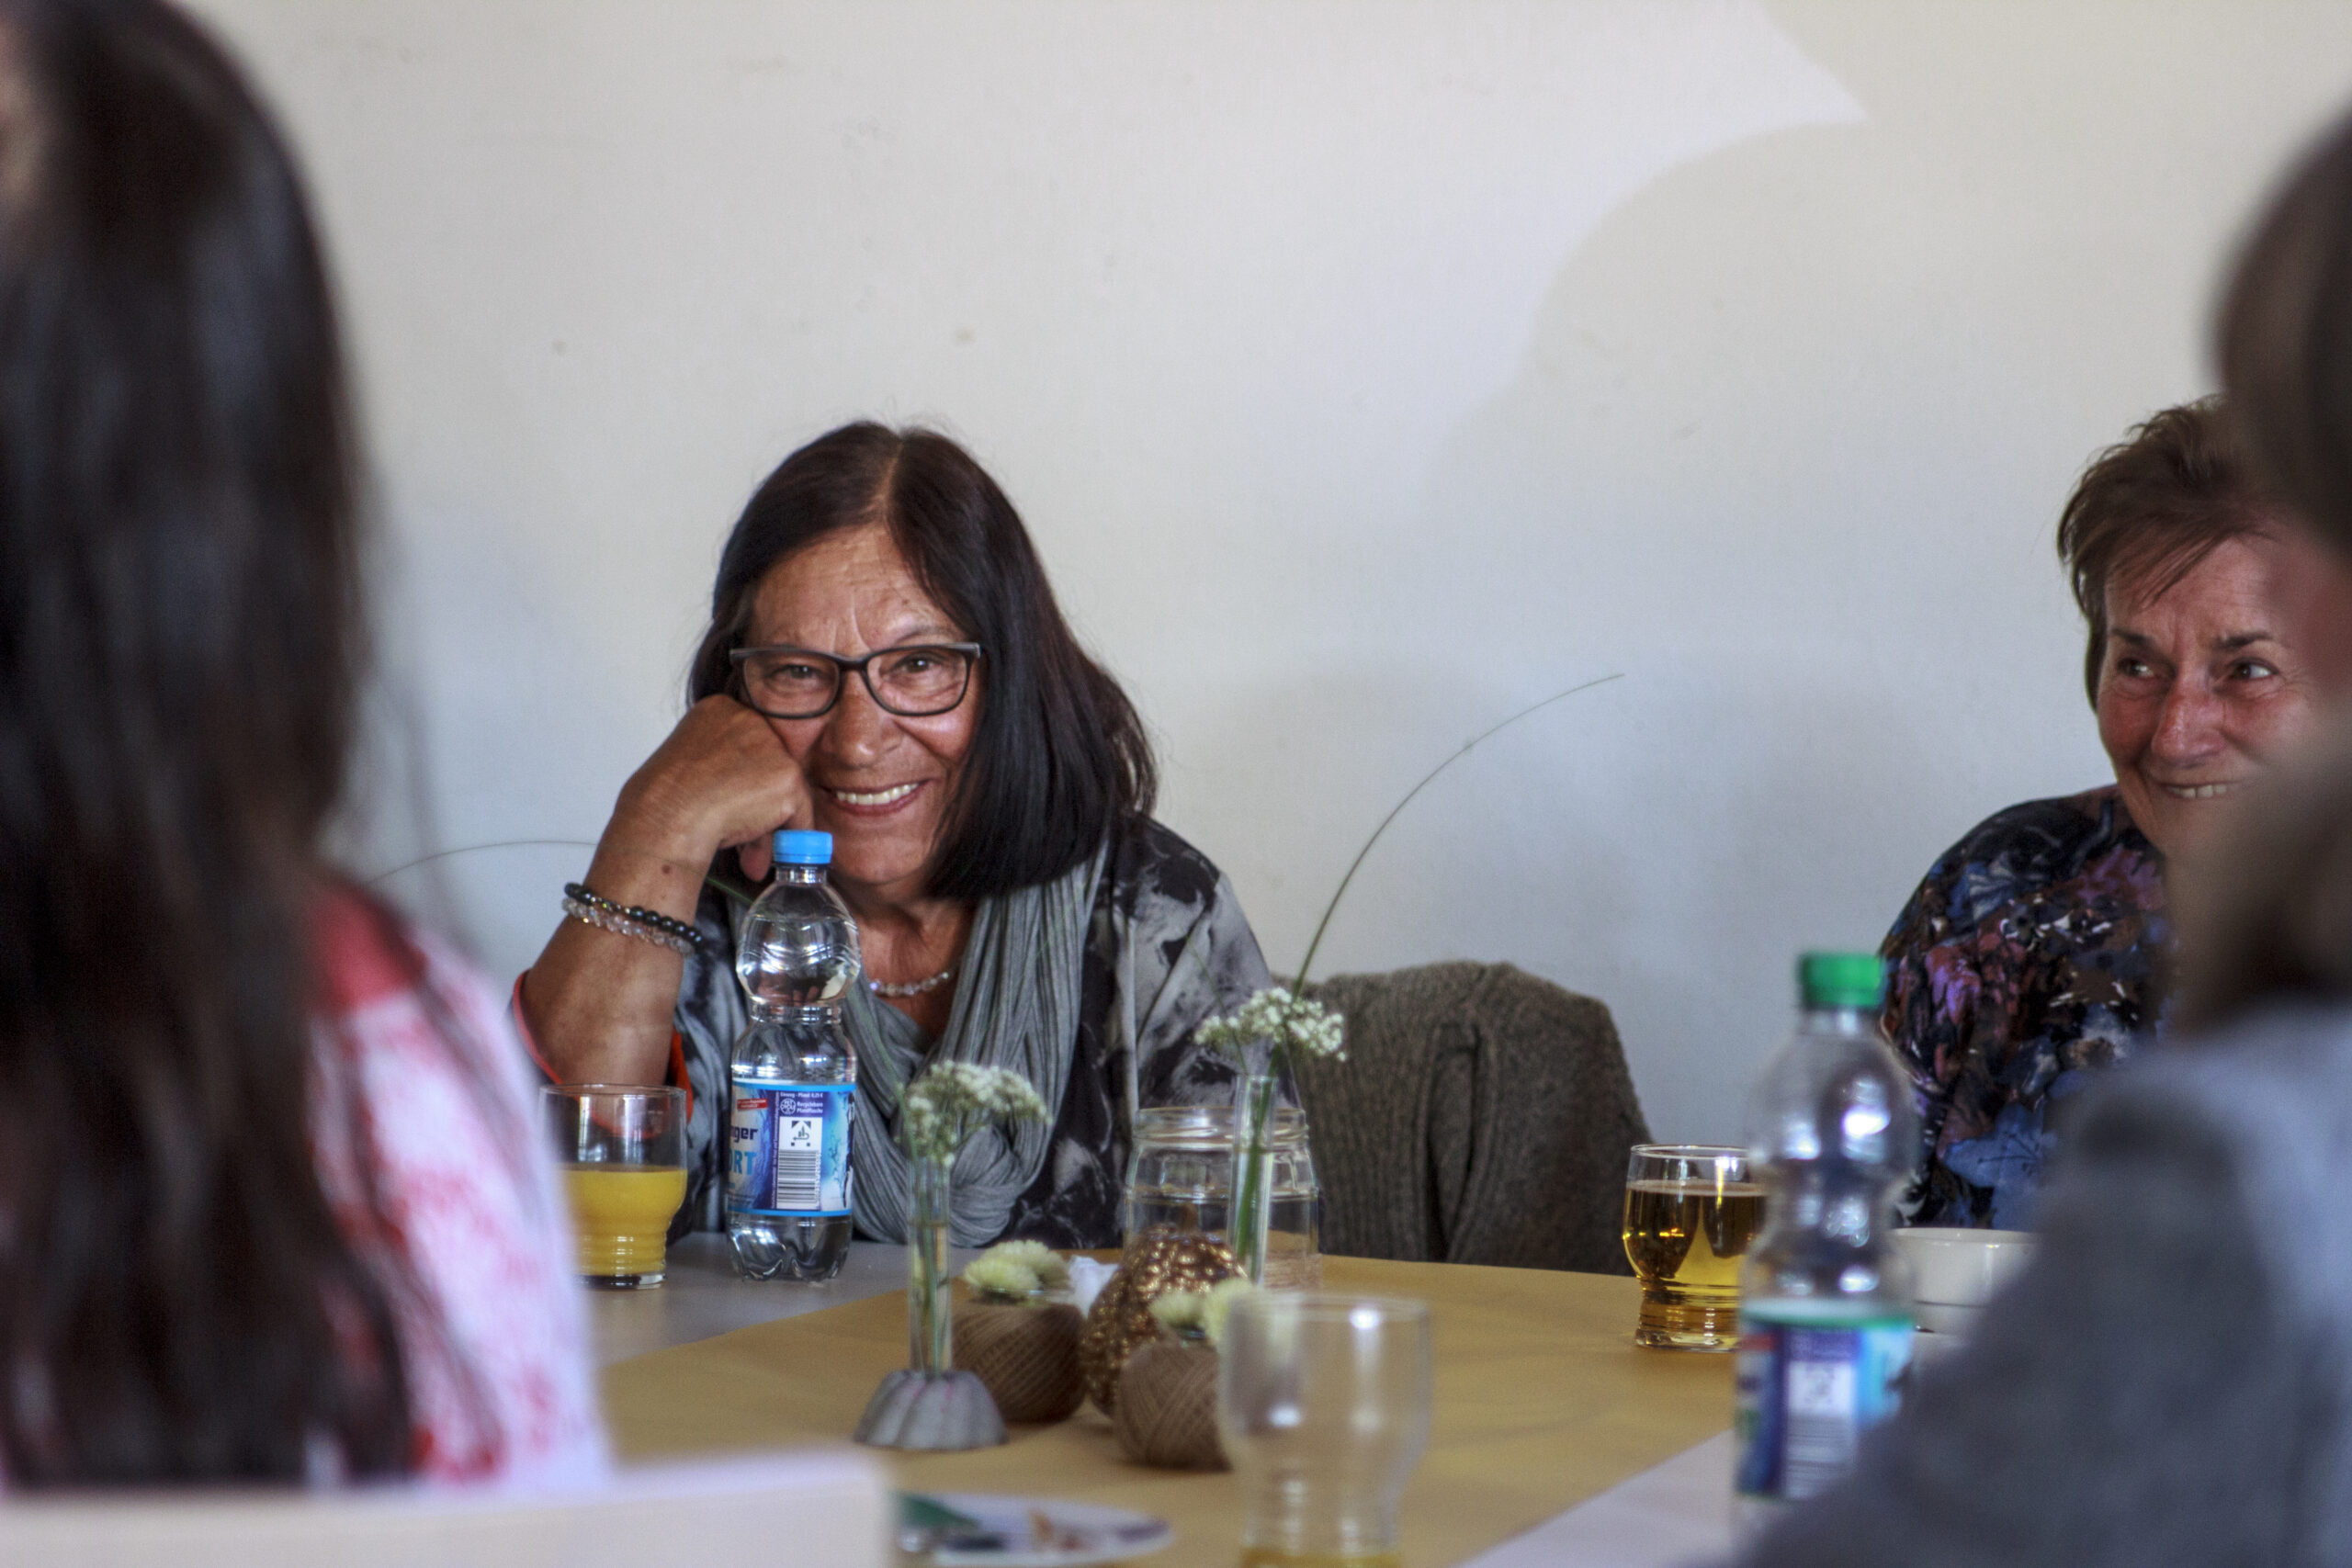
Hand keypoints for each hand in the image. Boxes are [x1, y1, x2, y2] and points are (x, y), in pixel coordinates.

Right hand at [610, 695, 810, 880]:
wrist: (666, 817)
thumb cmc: (667, 801)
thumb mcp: (691, 766)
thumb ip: (723, 767)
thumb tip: (749, 792)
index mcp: (719, 710)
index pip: (749, 744)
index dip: (742, 779)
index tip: (731, 800)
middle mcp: (750, 720)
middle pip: (770, 765)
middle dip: (758, 803)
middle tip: (741, 829)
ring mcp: (773, 747)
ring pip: (784, 790)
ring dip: (769, 824)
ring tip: (748, 855)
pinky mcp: (788, 777)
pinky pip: (800, 813)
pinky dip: (788, 836)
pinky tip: (762, 854)